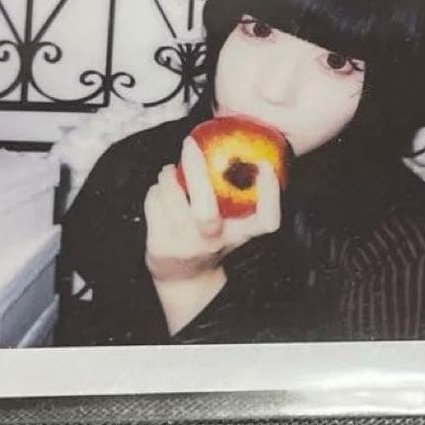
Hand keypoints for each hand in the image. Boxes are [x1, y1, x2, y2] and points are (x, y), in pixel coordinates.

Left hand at [143, 135, 280, 281]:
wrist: (184, 278)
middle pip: (206, 212)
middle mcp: (214, 243)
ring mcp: (185, 247)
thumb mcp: (235, 222)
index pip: (266, 222)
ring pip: (171, 200)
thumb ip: (241, 195)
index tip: (265, 167)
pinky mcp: (160, 247)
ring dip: (168, 176)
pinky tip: (161, 192)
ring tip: (170, 171)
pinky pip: (153, 205)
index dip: (270, 196)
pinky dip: (155, 191)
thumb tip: (237, 148)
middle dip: (196, 172)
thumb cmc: (211, 239)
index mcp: (240, 233)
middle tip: (190, 146)